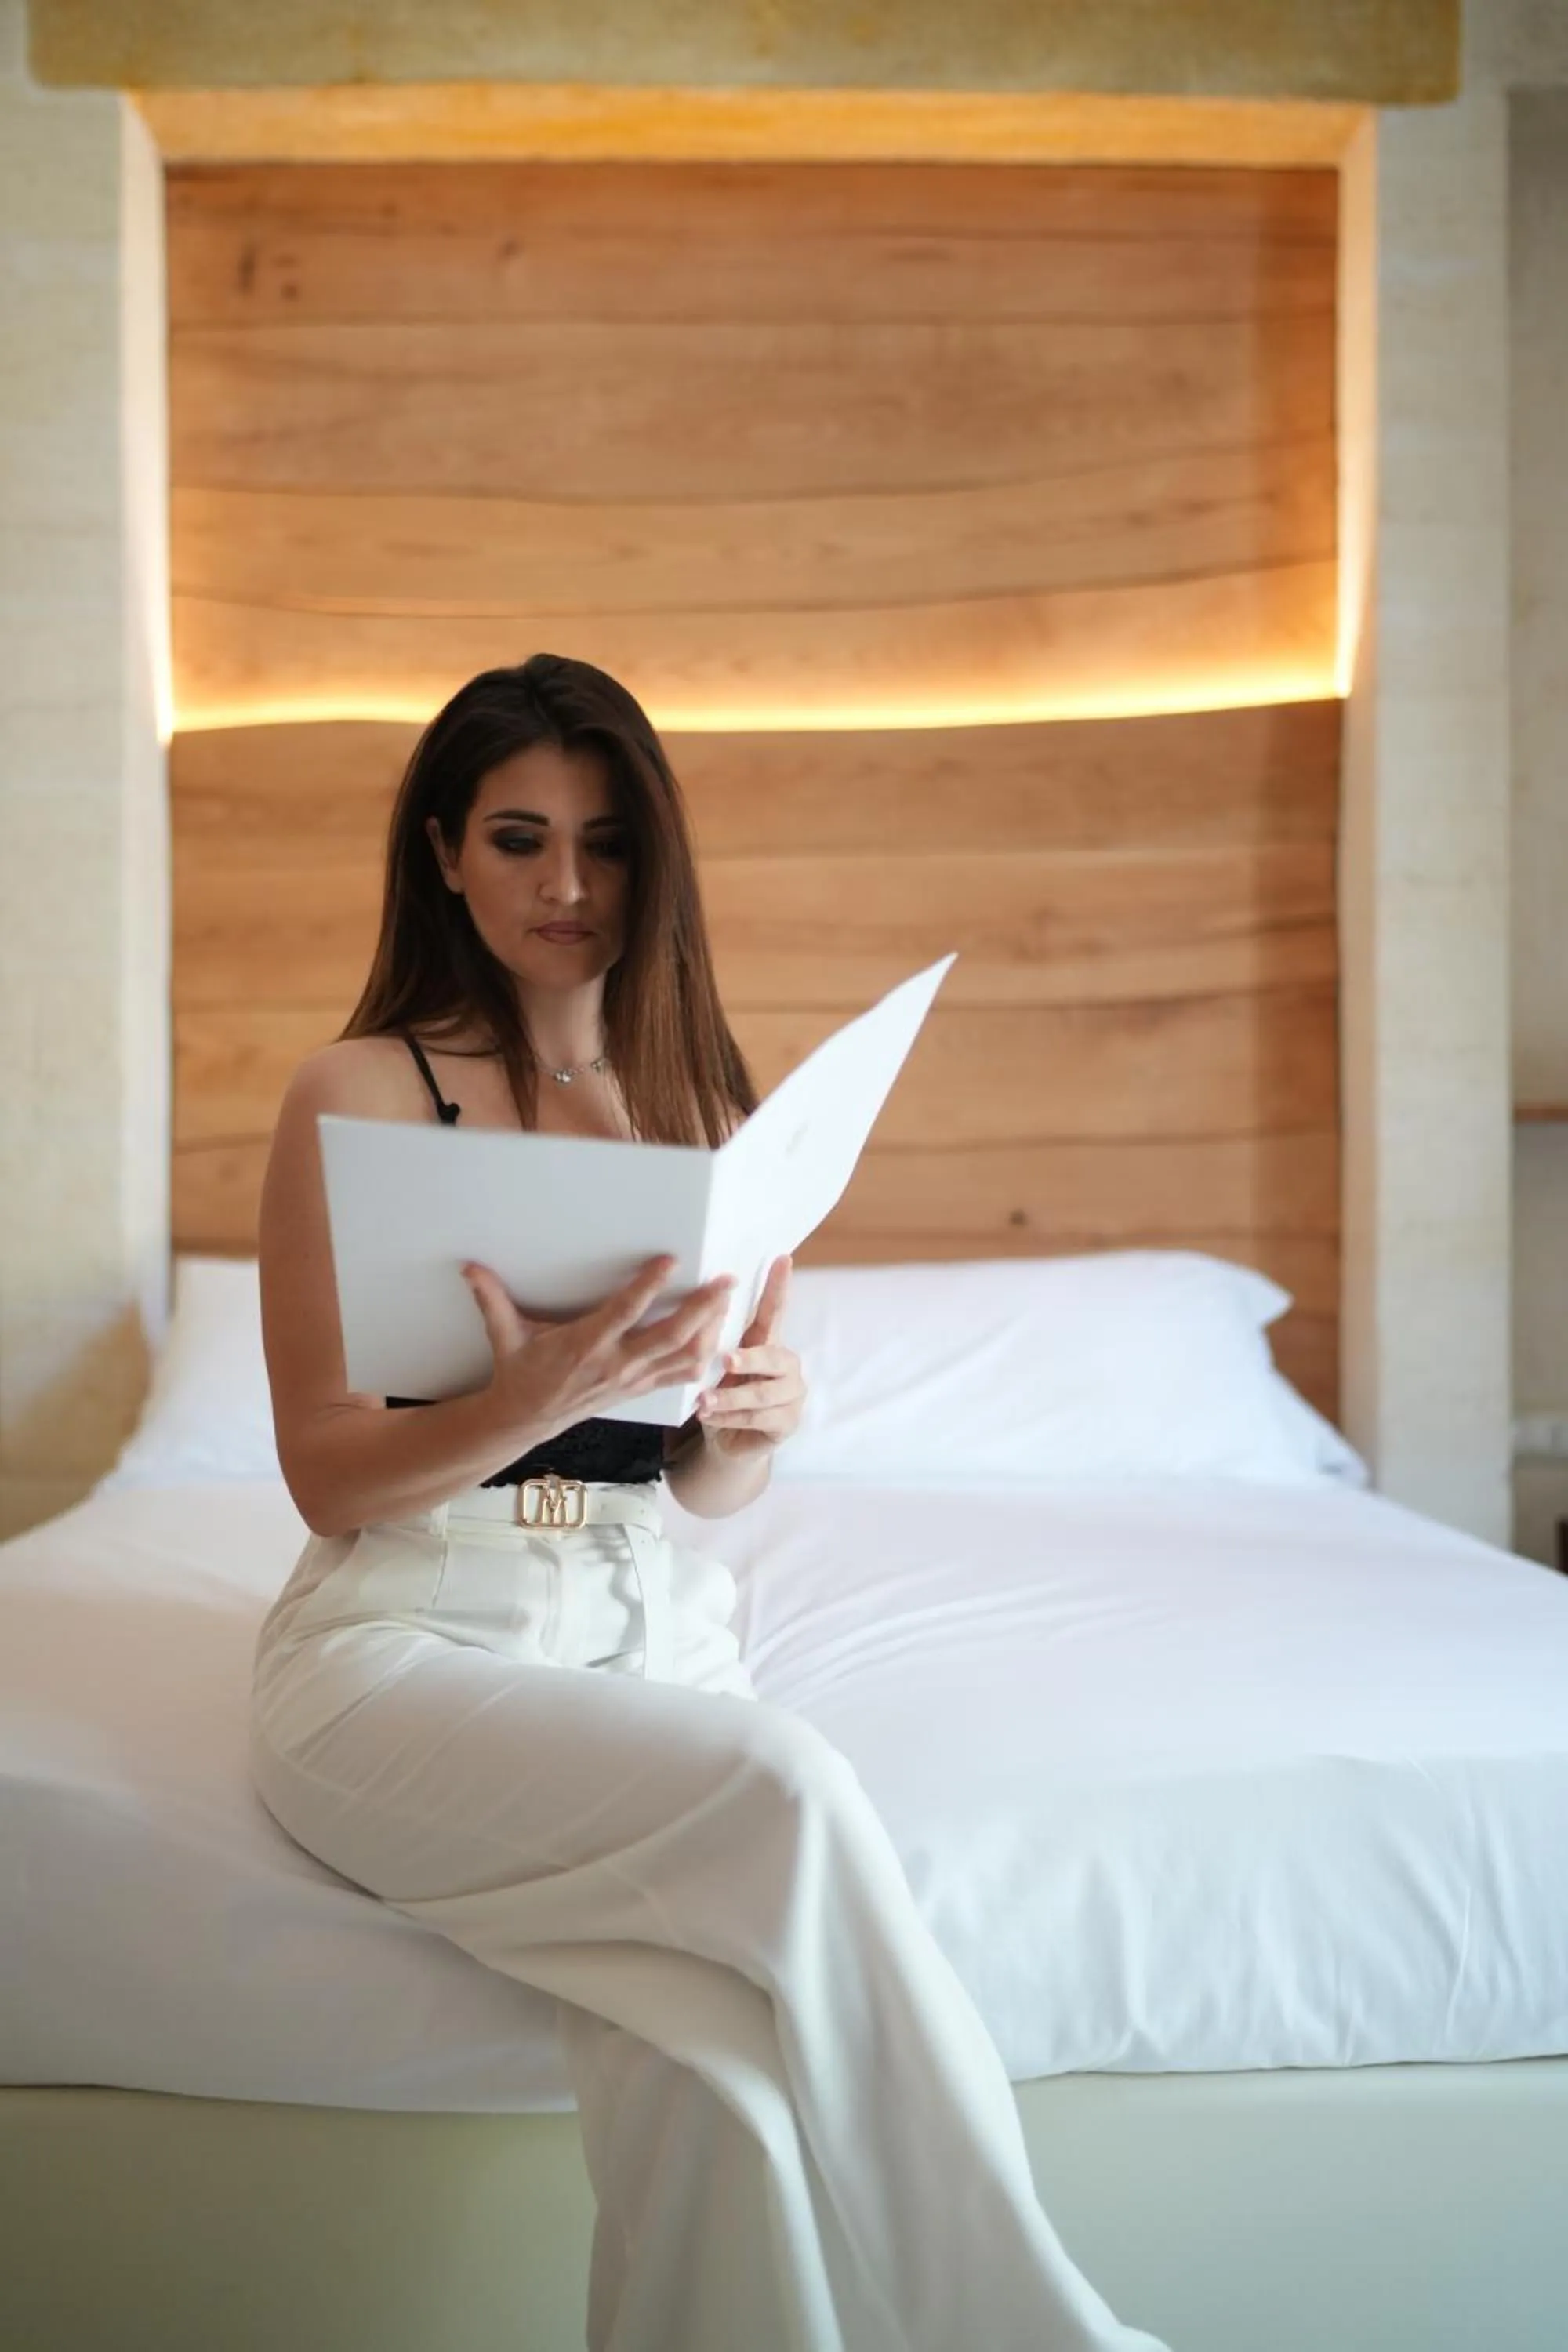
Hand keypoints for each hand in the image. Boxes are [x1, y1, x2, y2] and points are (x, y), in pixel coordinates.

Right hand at [460, 1254, 734, 1443]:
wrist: (526, 1421)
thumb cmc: (519, 1373)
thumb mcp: (505, 1337)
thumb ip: (492, 1300)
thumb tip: (470, 1268)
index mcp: (587, 1346)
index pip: (625, 1312)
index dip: (649, 1286)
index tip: (670, 1259)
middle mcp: (616, 1364)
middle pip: (671, 1336)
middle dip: (703, 1308)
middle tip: (725, 1279)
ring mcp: (632, 1381)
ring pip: (685, 1359)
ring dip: (711, 1332)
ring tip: (727, 1302)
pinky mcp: (639, 1390)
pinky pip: (680, 1376)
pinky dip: (703, 1358)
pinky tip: (717, 1336)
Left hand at [693, 1254, 804, 1459]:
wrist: (727, 1440)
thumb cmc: (721, 1393)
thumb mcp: (714, 1366)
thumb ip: (716, 1341)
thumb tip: (697, 1307)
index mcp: (768, 1343)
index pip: (775, 1312)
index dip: (778, 1287)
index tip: (781, 1258)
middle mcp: (786, 1365)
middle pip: (774, 1356)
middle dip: (750, 1358)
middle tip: (726, 1359)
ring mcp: (792, 1394)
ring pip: (763, 1394)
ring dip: (731, 1397)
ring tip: (703, 1401)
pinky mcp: (788, 1422)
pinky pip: (758, 1420)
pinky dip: (731, 1418)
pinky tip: (710, 1417)